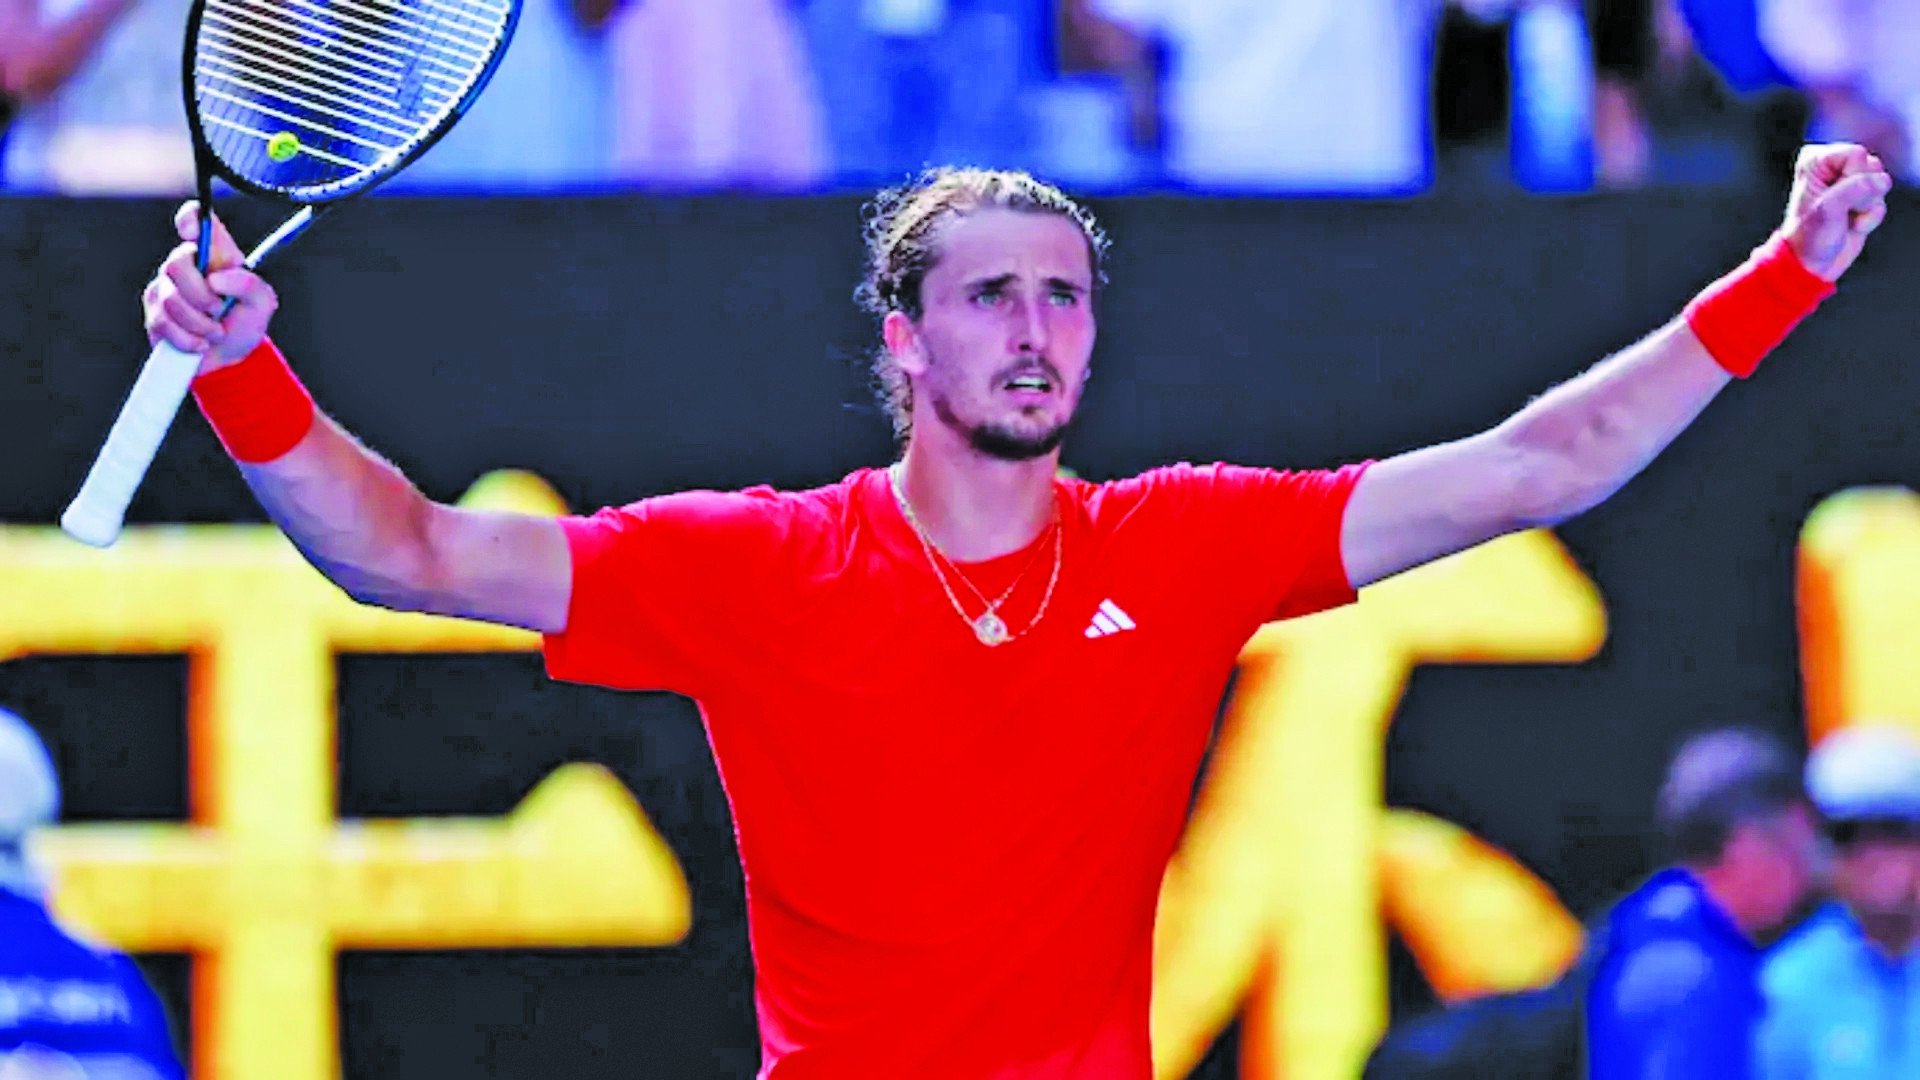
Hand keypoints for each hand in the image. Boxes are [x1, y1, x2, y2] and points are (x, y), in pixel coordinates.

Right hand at [142, 201, 277, 372]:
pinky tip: (200, 343)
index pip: (196, 219)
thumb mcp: (262, 303)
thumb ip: (249, 284)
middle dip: (201, 295)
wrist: (229, 361)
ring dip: (199, 323)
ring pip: (169, 298)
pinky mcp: (155, 314)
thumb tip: (216, 279)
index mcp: (215, 253)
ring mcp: (165, 287)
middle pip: (176, 263)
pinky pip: (163, 322)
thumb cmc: (244, 323)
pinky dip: (187, 338)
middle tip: (219, 311)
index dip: (190, 219)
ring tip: (215, 332)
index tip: (193, 233)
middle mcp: (186, 264)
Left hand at [1780, 143, 1893, 281]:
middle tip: (1840, 210)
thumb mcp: (1828, 209)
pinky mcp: (1863, 197)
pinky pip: (1882, 202)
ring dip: (1867, 207)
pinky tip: (1852, 224)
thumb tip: (1880, 181)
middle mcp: (1833, 165)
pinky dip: (1870, 218)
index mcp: (1816, 160)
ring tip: (1845, 217)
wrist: (1812, 264)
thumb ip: (1855, 189)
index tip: (1832, 198)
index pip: (1857, 154)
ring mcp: (1850, 181)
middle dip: (1862, 193)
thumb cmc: (1810, 236)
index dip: (1852, 178)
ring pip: (1881, 183)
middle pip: (1872, 166)